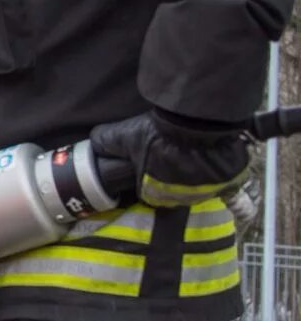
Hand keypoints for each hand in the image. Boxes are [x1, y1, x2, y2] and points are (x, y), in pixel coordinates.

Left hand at [89, 110, 250, 208]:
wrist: (196, 122)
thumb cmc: (158, 133)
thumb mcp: (124, 135)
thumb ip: (106, 142)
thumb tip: (93, 144)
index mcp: (153, 192)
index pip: (147, 192)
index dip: (147, 177)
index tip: (151, 164)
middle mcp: (180, 198)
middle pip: (173, 192)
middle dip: (170, 178)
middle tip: (171, 158)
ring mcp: (206, 191)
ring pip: (197, 188)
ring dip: (193, 177)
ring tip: (190, 157)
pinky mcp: (227, 182)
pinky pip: (220, 181)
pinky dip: (215, 172)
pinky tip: (210, 157)